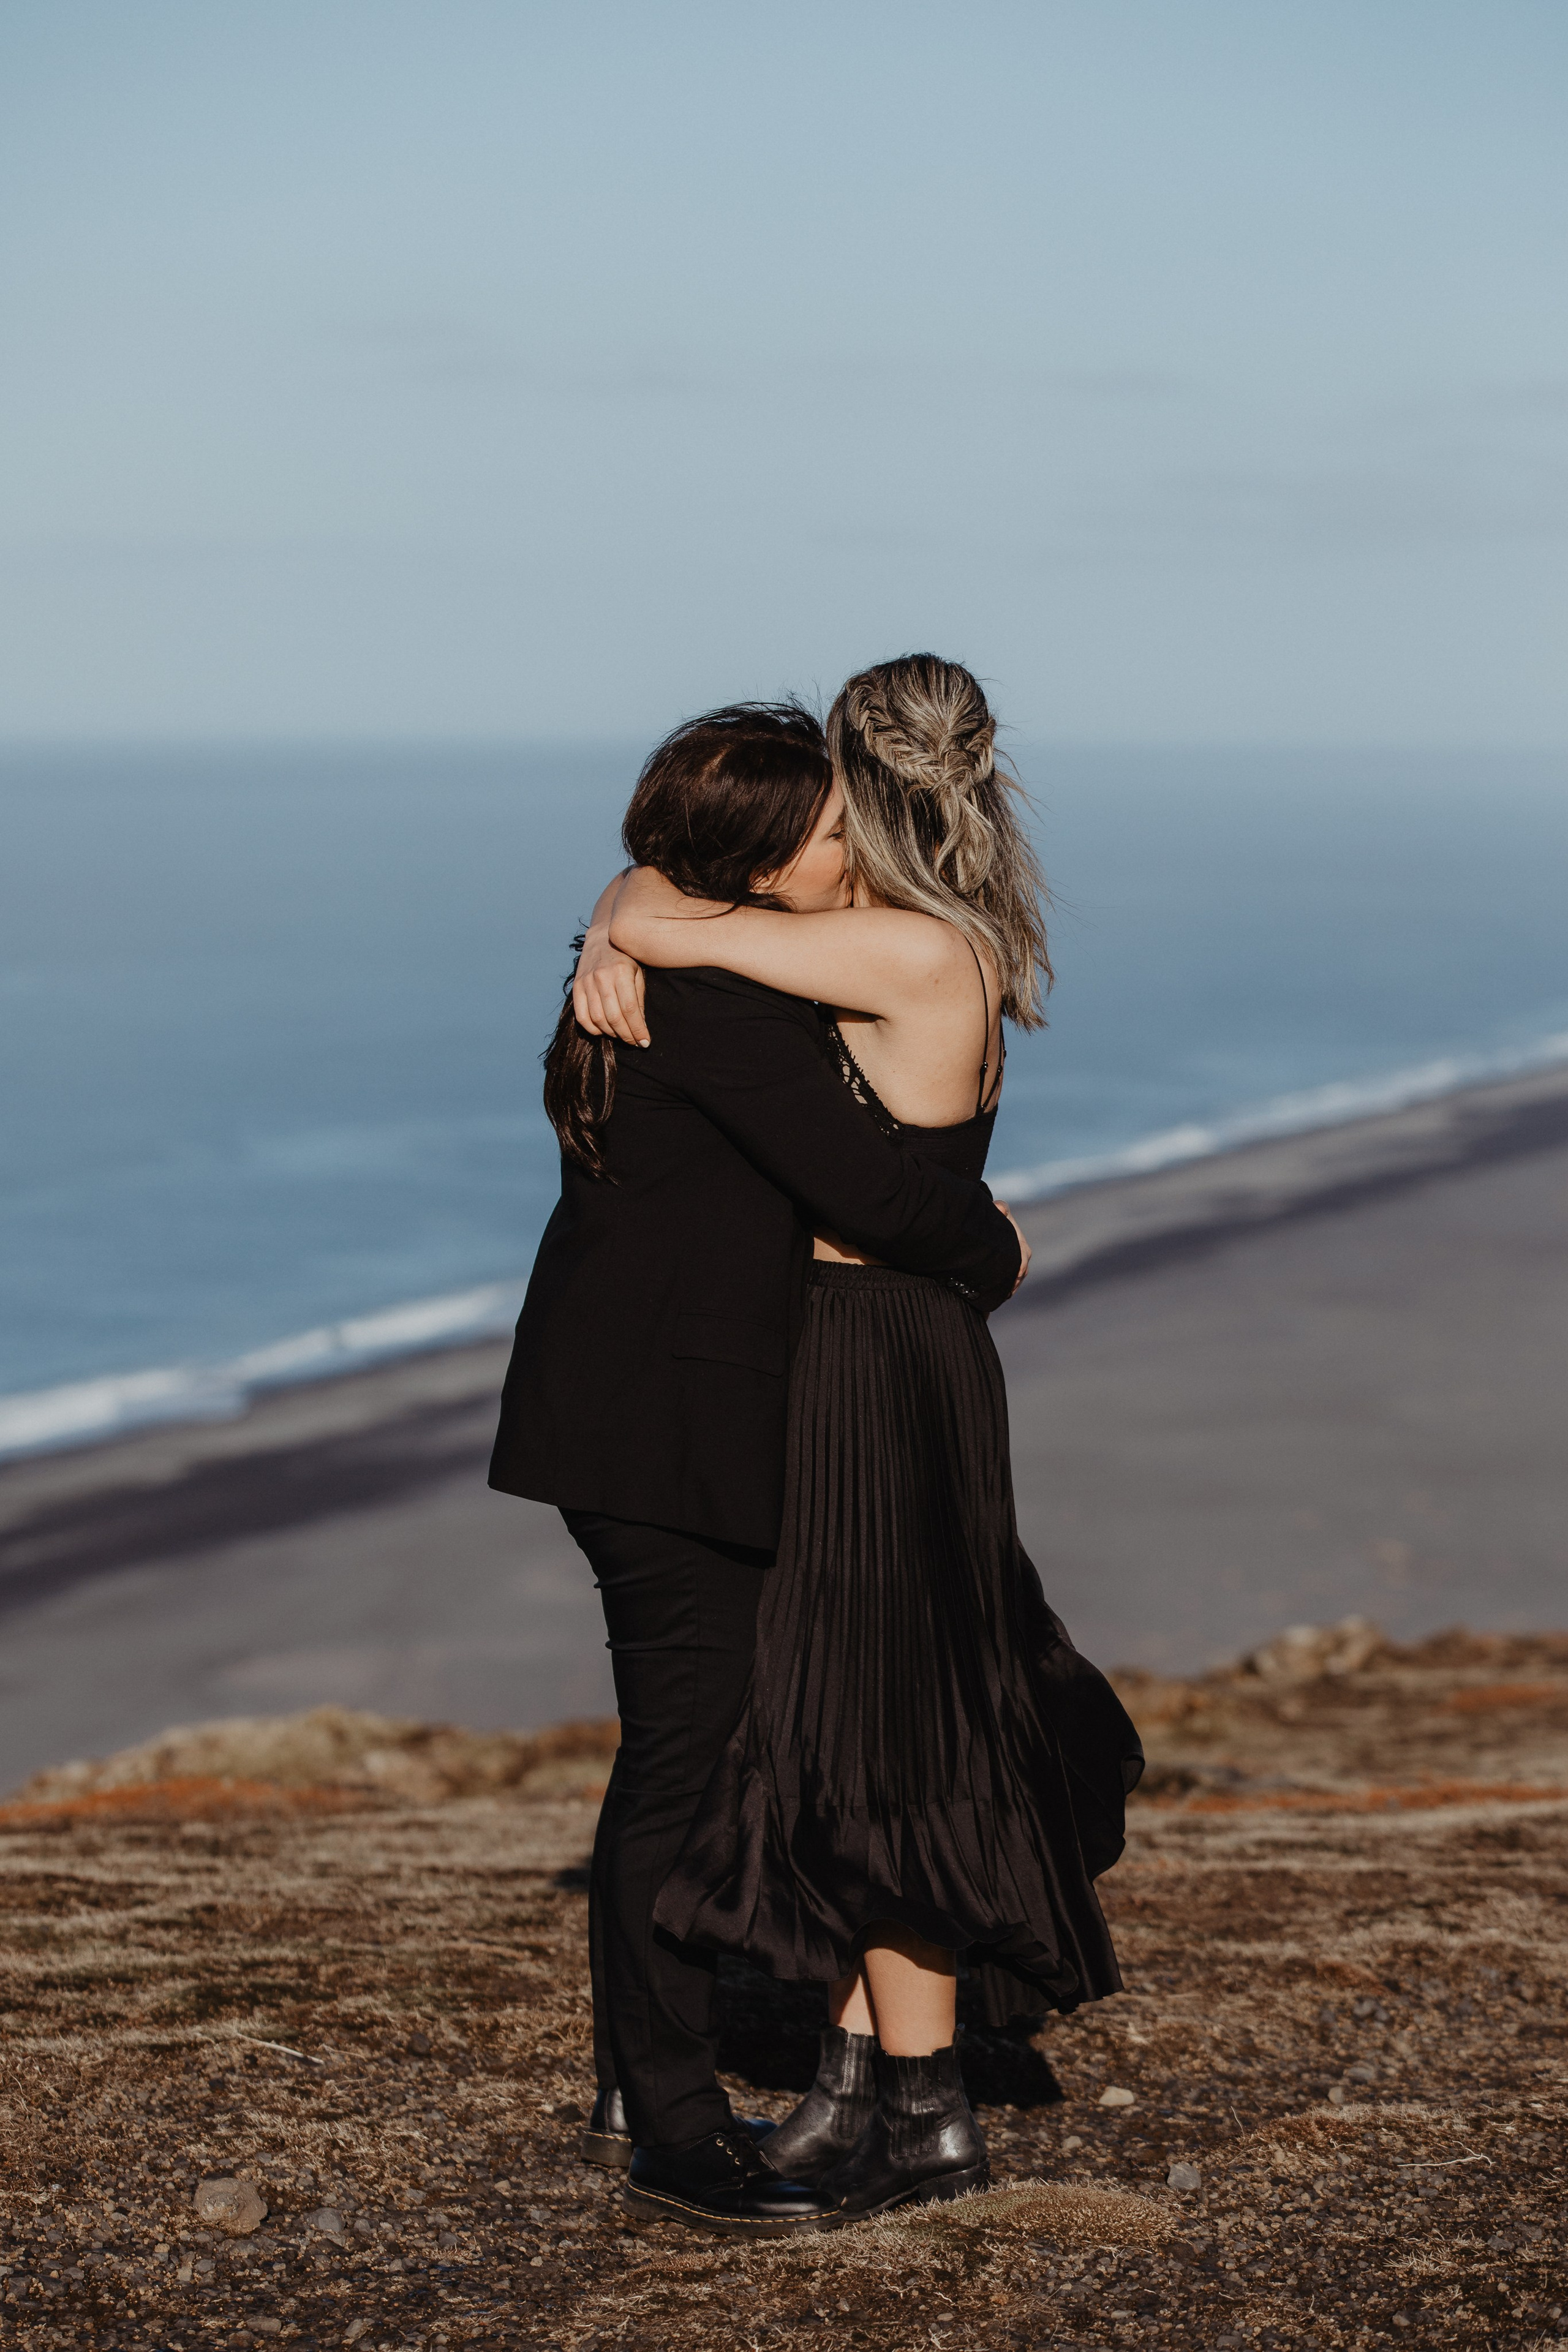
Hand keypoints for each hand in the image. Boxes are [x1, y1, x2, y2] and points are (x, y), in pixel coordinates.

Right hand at [572, 925, 648, 1045]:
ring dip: (611, 1033)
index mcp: (620, 972)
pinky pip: (582, 1016)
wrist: (602, 938)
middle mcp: (601, 977)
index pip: (630, 1010)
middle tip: (635, 1042)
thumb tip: (640, 1027)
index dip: (637, 1030)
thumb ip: (639, 999)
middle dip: (627, 1035)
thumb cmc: (626, 957)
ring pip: (598, 1019)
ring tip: (622, 1036)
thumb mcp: (638, 973)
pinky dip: (592, 1029)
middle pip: (614, 1017)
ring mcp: (586, 982)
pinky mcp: (576, 986)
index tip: (645, 1042)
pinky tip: (604, 1031)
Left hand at [995, 1202, 1031, 1293]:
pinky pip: (1013, 1280)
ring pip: (1017, 1279)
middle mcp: (1024, 1255)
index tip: (1010, 1282)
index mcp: (1022, 1245)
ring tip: (1001, 1297)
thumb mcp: (999, 1209)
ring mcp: (1020, 1262)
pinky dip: (1008, 1288)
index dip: (1017, 1272)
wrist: (997, 1220)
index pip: (1022, 1262)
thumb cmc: (998, 1214)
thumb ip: (1000, 1208)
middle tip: (1003, 1295)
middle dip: (1013, 1284)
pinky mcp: (1014, 1267)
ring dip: (1011, 1288)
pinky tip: (1000, 1295)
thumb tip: (1000, 1209)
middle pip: (1020, 1274)